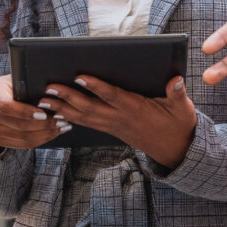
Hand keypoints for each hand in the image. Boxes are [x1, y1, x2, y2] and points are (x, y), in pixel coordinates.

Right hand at [0, 72, 73, 150]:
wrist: (2, 95)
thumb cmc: (16, 85)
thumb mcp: (20, 78)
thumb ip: (30, 84)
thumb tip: (52, 91)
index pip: (6, 106)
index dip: (26, 112)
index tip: (44, 113)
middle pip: (18, 125)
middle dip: (43, 125)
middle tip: (61, 120)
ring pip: (23, 137)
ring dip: (45, 134)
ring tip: (60, 127)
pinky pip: (23, 144)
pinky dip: (40, 140)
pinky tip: (52, 133)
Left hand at [42, 73, 198, 170]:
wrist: (175, 150)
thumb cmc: (178, 125)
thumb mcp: (183, 109)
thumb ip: (178, 94)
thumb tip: (176, 79)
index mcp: (135, 110)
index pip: (112, 96)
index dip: (95, 86)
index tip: (79, 76)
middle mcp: (120, 119)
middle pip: (89, 108)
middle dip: (68, 97)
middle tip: (49, 87)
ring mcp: (113, 126)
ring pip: (83, 117)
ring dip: (62, 108)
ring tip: (43, 99)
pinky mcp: (110, 129)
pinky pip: (86, 123)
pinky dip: (69, 117)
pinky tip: (56, 112)